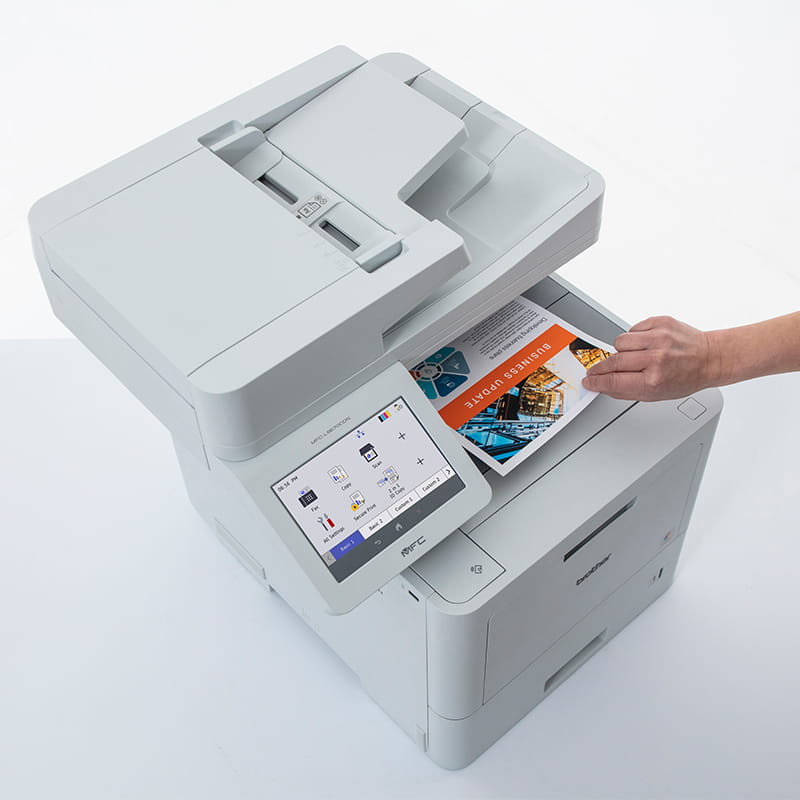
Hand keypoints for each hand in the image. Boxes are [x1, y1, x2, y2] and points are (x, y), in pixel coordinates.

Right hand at [582, 316, 719, 400]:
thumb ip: (627, 391)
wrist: (710, 358)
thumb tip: (604, 387)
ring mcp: (659, 338)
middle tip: (596, 371)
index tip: (589, 381)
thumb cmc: (686, 377)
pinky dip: (635, 338)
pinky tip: (646, 344)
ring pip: (619, 342)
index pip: (613, 381)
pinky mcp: (661, 322)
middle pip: (613, 361)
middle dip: (600, 368)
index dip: (596, 382)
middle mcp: (656, 358)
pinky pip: (633, 330)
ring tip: (632, 356)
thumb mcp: (656, 395)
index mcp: (654, 380)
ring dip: (620, 350)